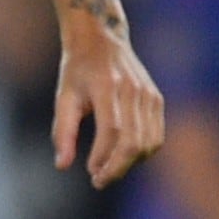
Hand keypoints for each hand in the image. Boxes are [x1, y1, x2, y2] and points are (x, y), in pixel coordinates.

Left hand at [52, 19, 166, 187]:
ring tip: (109, 169)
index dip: (103, 156)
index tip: (91, 172)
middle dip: (117, 168)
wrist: (102, 38)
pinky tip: (124, 156)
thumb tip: (62, 166)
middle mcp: (133, 90)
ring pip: (149, 142)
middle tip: (99, 180)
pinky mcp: (156, 99)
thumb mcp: (64, 96)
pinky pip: (156, 136)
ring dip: (131, 164)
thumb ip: (63, 131)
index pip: (112, 130)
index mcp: (107, 86)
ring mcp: (148, 94)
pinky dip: (143, 152)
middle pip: (134, 141)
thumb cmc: (78, 70)